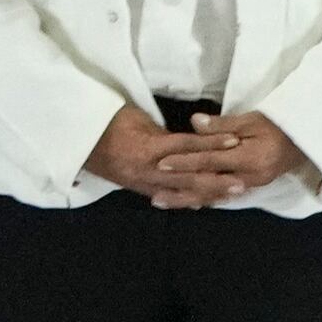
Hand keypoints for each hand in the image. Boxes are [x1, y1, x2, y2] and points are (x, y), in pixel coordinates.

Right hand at [84, 106, 221, 205]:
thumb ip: (162, 132)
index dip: (210, 143)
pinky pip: (167, 197)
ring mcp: (143, 182)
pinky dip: (186, 200)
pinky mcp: (139, 189)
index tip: (233, 141)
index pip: (186, 145)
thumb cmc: (107, 122)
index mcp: (147, 147)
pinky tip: (203, 203)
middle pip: (188, 176)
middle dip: (217, 180)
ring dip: (207, 194)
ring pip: (181, 191)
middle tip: (242, 182)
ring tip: (230, 194)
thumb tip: (185, 139)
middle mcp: (148, 169)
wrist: (78, 141)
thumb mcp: (136, 117)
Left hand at [153, 111, 309, 206]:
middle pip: (208, 185)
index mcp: (250, 158)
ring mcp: (250, 185)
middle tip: (154, 196)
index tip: (161, 163)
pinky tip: (186, 202)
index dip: (185, 162)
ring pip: (213, 195)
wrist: (305, 141)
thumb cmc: (278, 125)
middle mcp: (249, 177)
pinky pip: (222, 196)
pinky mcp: (250, 187)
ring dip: (187, 199)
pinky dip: (203, 199)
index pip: (210, 161)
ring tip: (162, 202)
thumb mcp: (251, 119)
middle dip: (180, 191)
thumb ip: (222, 125)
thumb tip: (194, 122)